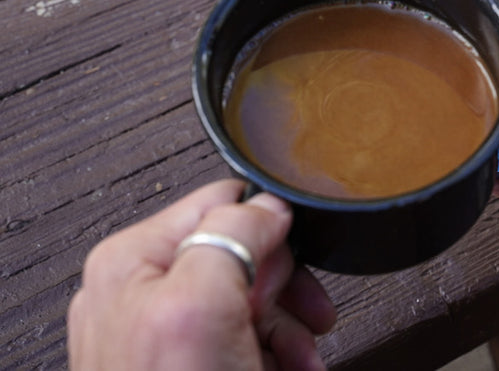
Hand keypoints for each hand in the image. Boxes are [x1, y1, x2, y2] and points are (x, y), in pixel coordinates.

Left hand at [67, 179, 335, 370]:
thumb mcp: (200, 304)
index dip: (268, 230)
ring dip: (289, 330)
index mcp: (133, 260)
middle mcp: (144, 293)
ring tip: (300, 359)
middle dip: (285, 291)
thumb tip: (268, 205)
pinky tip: (288, 369)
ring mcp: (165, 336)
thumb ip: (230, 237)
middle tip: (304, 318)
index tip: (295, 264)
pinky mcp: (189, 367)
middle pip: (243, 255)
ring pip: (253, 301)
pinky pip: (247, 341)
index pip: (219, 204)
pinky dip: (278, 355)